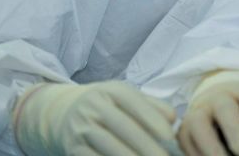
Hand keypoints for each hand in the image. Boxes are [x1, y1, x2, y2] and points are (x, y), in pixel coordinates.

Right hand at [12, 81, 176, 155]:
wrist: (65, 113)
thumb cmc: (109, 107)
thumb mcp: (127, 99)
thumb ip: (152, 106)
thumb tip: (173, 118)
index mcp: (112, 90)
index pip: (134, 103)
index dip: (153, 120)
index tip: (170, 137)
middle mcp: (94, 106)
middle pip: (124, 127)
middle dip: (147, 146)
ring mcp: (81, 128)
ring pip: (110, 146)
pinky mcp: (73, 148)